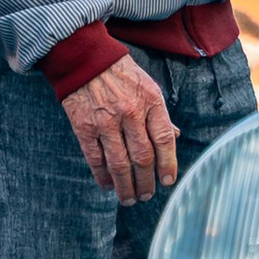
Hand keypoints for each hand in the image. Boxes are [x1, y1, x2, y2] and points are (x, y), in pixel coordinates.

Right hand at [60, 53, 180, 201]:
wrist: (85, 59)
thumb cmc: (121, 74)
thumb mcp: (148, 87)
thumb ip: (160, 114)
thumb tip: (174, 137)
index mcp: (150, 102)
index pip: (164, 140)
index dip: (168, 164)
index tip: (168, 181)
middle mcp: (130, 113)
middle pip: (142, 157)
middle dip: (146, 182)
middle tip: (147, 196)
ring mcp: (106, 122)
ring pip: (119, 164)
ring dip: (125, 186)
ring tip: (129, 199)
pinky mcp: (84, 128)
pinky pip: (95, 159)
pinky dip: (102, 176)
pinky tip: (108, 185)